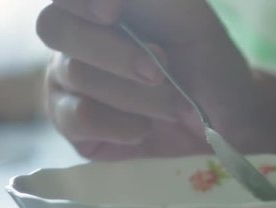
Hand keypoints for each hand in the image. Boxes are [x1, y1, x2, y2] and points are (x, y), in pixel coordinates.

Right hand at [36, 0, 259, 159]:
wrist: (221, 124)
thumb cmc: (210, 70)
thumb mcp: (196, 27)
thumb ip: (161, 6)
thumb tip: (118, 2)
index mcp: (104, 4)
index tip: (112, 13)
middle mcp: (76, 34)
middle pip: (55, 27)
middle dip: (115, 53)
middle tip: (158, 72)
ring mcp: (66, 78)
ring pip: (75, 75)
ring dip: (134, 95)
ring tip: (173, 106)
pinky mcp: (68, 120)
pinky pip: (77, 117)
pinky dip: (118, 125)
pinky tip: (144, 128)